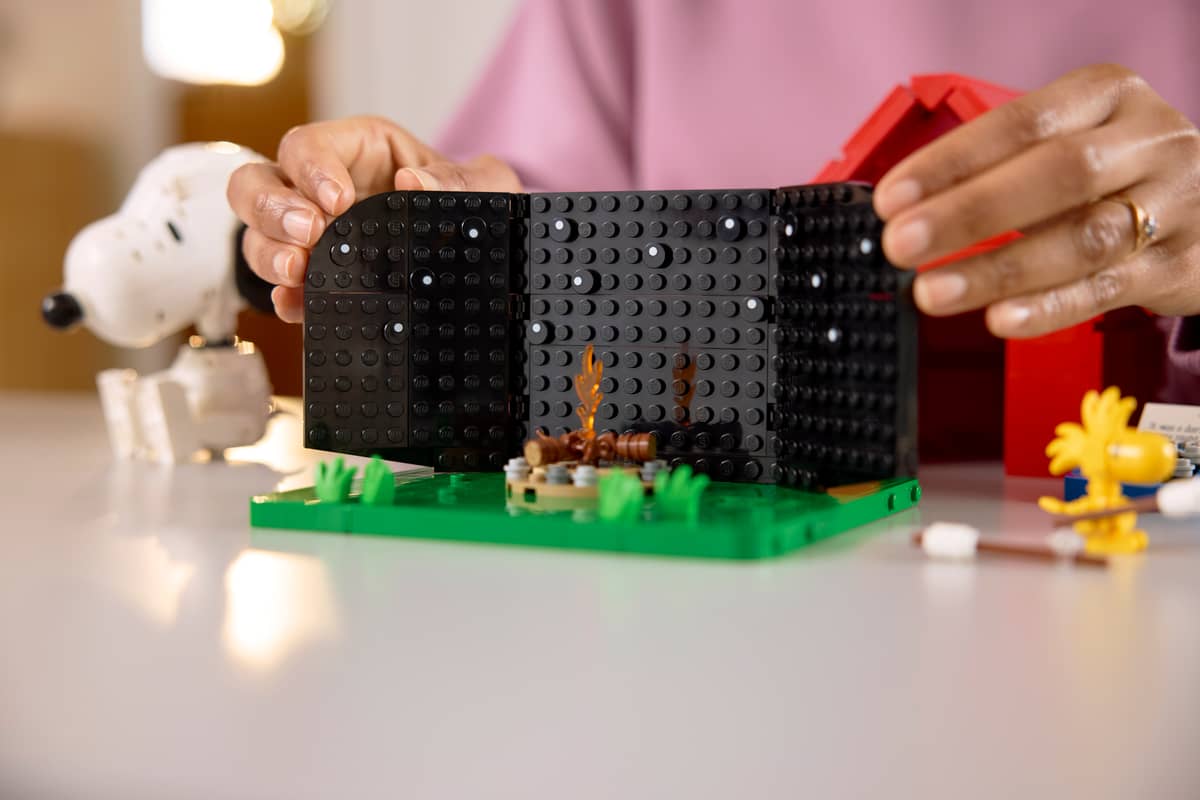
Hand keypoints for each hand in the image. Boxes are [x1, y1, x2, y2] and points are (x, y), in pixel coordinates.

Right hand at [227, 116, 521, 321]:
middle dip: (272, 209)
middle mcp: (319, 189)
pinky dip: (284, 299)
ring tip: (298, 273)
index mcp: (356, 151)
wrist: (479, 262)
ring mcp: (310, 236)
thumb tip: (414, 182)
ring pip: (255, 234)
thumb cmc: (472, 207)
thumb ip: (460, 179)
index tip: (338, 201)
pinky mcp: (314, 280)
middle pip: (255, 183)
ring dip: (269, 253)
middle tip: (309, 235)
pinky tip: (297, 307)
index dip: (311, 170)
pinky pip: (280, 288)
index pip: (306, 146)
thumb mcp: (485, 186)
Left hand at [873, 64, 1199, 337]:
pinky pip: (1106, 289)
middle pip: (1056, 174)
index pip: (1020, 123)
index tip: (892, 199)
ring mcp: (1174, 203)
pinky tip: (1000, 318)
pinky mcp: (1180, 264)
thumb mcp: (1067, 142)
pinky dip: (1048, 308)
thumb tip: (907, 212)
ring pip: (1083, 237)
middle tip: (902, 244)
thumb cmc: (1114, 173)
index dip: (950, 162)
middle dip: (968, 213)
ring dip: (999, 269)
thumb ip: (999, 168)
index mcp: (1107, 97)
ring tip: (934, 291)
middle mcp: (1147, 141)